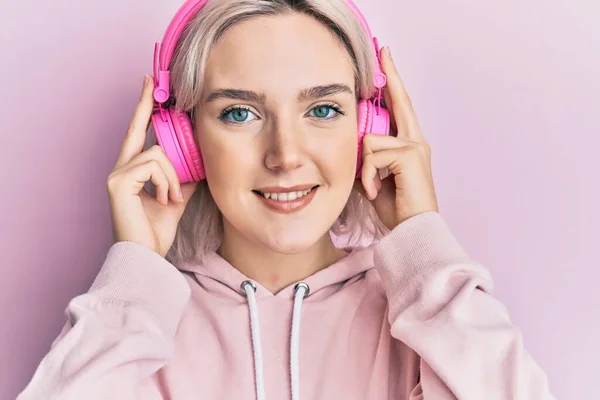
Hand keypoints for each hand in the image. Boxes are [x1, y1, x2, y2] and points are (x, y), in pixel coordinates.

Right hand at [107, 75, 197, 256]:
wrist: (147, 256)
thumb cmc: (157, 231)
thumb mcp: (177, 197)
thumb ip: (183, 177)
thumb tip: (198, 161)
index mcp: (133, 170)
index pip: (138, 133)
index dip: (144, 109)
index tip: (149, 86)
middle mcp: (120, 167)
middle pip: (136, 127)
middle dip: (146, 103)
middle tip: (151, 79)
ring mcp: (116, 173)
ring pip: (157, 154)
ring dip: (174, 177)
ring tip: (173, 198)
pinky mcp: (118, 181)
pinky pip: (153, 166)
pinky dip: (167, 182)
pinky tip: (166, 200)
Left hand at [354, 46, 438, 229]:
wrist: (412, 230)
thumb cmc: (395, 208)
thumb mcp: (374, 177)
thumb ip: (367, 157)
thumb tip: (354, 142)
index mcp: (408, 145)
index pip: (399, 108)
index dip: (393, 84)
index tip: (386, 61)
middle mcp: (415, 141)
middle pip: (399, 101)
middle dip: (391, 76)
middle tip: (384, 50)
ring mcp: (414, 147)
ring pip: (371, 139)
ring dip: (364, 167)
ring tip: (373, 187)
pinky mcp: (410, 155)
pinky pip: (372, 155)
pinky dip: (367, 176)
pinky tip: (376, 191)